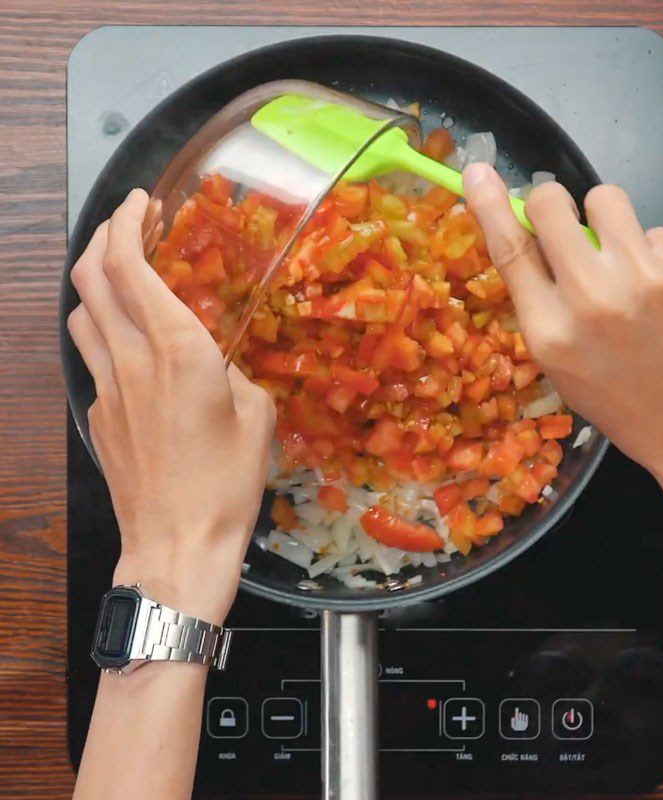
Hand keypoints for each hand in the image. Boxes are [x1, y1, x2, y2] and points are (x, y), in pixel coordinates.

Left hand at [68, 189, 274, 624]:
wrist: (177, 544)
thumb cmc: (226, 485)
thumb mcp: (256, 417)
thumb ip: (234, 373)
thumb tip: (220, 363)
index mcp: (179, 351)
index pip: (129, 265)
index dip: (128, 221)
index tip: (143, 202)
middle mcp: (132, 360)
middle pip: (90, 276)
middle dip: (105, 237)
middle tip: (133, 225)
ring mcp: (106, 388)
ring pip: (79, 312)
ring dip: (95, 281)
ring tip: (124, 275)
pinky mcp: (98, 415)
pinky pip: (91, 355)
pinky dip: (103, 330)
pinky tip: (130, 342)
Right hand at [462, 164, 662, 498]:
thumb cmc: (617, 401)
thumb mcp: (558, 364)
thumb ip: (540, 301)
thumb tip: (529, 235)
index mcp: (550, 331)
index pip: (509, 249)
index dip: (489, 204)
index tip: (477, 169)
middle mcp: (593, 298)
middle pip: (552, 204)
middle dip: (549, 202)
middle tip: (560, 221)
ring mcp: (647, 278)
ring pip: (606, 198)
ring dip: (602, 219)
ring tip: (616, 257)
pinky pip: (653, 230)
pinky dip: (647, 251)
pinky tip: (658, 288)